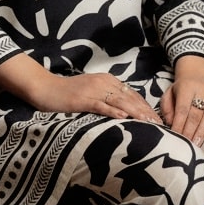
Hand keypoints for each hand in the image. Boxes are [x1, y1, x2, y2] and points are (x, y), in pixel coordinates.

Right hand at [37, 73, 162, 123]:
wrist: (44, 87)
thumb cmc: (67, 93)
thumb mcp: (91, 92)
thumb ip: (107, 98)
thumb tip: (124, 111)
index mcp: (107, 80)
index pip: (132, 94)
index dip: (145, 106)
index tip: (157, 118)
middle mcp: (103, 83)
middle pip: (129, 97)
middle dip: (145, 111)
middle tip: (159, 123)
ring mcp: (93, 90)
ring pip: (119, 101)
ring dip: (135, 112)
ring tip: (148, 122)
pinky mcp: (82, 99)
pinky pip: (101, 105)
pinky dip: (113, 111)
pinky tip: (123, 117)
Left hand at [159, 56, 203, 145]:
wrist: (196, 73)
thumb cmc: (181, 89)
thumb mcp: (169, 93)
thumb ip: (167, 107)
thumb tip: (170, 123)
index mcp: (186, 88)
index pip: (182, 109)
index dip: (179, 124)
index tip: (175, 137)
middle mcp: (201, 90)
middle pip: (196, 114)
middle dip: (190, 131)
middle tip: (186, 145)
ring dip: (202, 131)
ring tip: (197, 144)